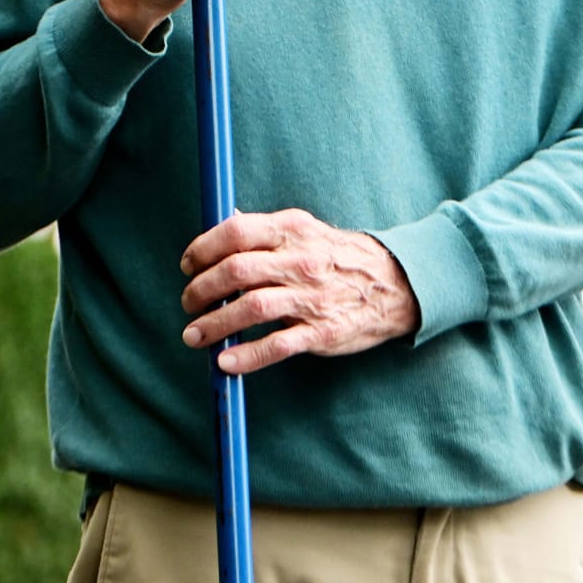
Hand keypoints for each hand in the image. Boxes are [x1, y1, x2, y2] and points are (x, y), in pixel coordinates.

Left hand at [179, 209, 419, 374]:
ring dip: (214, 325)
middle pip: (236, 271)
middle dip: (202, 289)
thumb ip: (265, 230)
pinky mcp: (322, 332)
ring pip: (251, 308)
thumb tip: (227, 220)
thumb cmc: (338, 258)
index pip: (236, 233)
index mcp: (293, 230)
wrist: (394, 286)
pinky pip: (278, 345)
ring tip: (195, 335)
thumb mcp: (306, 231)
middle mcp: (301, 261)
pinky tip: (226, 362)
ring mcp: (312, 297)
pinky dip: (247, 356)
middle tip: (188, 303)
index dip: (203, 249)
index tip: (188, 266)